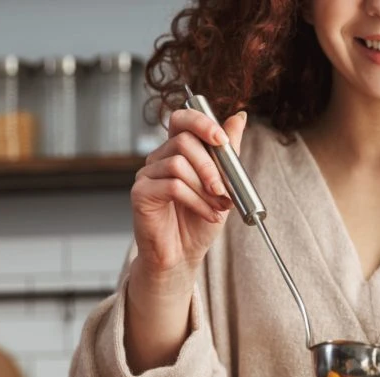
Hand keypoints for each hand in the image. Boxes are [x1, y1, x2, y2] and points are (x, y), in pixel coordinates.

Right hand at [123, 108, 246, 373]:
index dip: (202, 123)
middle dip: (211, 166)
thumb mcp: (222, 184)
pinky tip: (207, 214)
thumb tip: (238, 117)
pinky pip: (172, 186)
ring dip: (205, 188)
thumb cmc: (199, 222)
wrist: (183, 256)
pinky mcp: (141, 193)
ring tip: (216, 207)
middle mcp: (159, 158)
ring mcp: (147, 175)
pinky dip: (196, 201)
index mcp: (177, 151)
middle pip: (183, 141)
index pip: (182, 119)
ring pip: (179, 164)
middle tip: (224, 190)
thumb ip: (227, 153)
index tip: (222, 140)